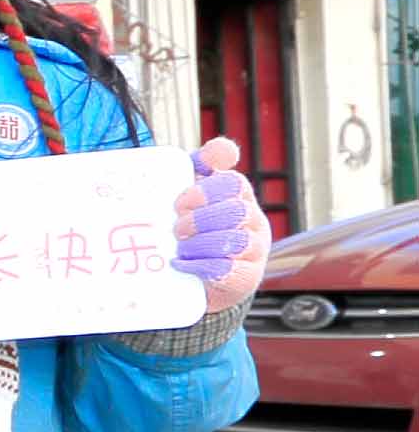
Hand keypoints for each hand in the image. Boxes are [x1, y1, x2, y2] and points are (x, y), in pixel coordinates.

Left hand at [175, 135, 271, 317]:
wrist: (194, 281)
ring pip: (233, 241)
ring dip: (198, 244)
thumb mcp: (193, 198)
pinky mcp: (246, 279)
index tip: (180, 204)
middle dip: (199, 220)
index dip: (204, 191)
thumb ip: (202, 166)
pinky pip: (226, 269)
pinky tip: (182, 264)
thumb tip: (224, 150)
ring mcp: (255, 251)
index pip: (233, 184)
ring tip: (180, 248)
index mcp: (240, 199)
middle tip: (177, 230)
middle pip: (234, 212)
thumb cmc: (193, 233)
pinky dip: (198, 266)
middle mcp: (253, 222)